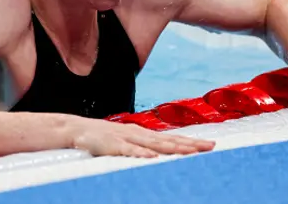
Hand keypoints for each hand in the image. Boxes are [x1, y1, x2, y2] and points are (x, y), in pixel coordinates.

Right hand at [70, 117, 214, 157]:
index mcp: (143, 134)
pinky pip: (130, 151)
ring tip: (190, 152)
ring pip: (155, 144)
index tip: (210, 144)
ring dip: (173, 148)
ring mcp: (127, 138)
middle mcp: (139, 134)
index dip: (191, 141)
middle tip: (210, 147)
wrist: (77, 129)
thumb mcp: (126, 142)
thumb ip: (142, 148)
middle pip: (169, 140)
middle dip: (190, 144)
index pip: (172, 138)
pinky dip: (142, 153)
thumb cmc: (103, 138)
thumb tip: (160, 156)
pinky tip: (154, 157)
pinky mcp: (113, 145)